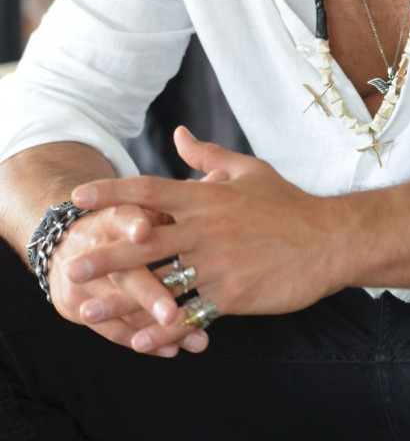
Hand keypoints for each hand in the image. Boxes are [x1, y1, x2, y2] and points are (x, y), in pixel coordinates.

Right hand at [50, 202, 209, 357]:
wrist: (70, 243)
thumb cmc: (130, 219)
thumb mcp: (150, 202)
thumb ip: (186, 193)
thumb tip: (224, 176)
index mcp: (117, 215)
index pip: (122, 214)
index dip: (133, 222)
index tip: (146, 230)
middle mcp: (99, 247)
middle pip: (122, 270)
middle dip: (146, 292)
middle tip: (171, 311)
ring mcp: (88, 281)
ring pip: (120, 306)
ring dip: (151, 323)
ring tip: (185, 335)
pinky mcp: (80, 307)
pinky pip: (115, 329)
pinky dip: (146, 341)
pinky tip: (174, 349)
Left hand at [69, 127, 346, 353]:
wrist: (330, 239)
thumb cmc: (289, 205)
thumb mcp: (250, 170)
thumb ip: (209, 155)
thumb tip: (179, 133)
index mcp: (208, 198)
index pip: (151, 191)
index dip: (113, 192)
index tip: (80, 196)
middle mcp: (207, 229)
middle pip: (146, 241)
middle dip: (107, 253)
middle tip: (73, 265)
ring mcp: (220, 263)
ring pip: (162, 283)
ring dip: (123, 298)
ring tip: (89, 310)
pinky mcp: (234, 295)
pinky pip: (191, 314)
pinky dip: (163, 330)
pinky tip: (139, 341)